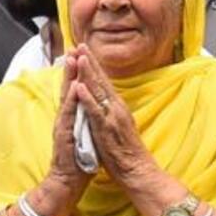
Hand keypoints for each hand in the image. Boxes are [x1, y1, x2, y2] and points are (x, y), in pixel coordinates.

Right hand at [46, 51, 93, 187]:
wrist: (66, 182)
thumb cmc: (77, 161)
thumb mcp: (84, 135)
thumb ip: (84, 120)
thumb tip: (90, 109)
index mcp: (72, 117)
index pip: (75, 90)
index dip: (79, 73)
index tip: (82, 54)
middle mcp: (66, 117)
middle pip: (69, 87)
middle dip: (72, 67)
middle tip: (75, 47)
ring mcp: (63, 124)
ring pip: (67, 96)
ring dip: (70, 77)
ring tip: (73, 59)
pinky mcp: (64, 134)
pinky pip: (69, 114)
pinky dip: (71, 100)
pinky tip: (74, 87)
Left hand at [70, 46, 159, 185]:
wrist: (137, 171)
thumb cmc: (125, 152)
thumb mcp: (116, 126)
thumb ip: (108, 112)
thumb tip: (101, 101)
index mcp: (116, 107)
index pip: (103, 82)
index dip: (92, 66)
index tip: (82, 50)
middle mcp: (116, 108)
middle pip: (101, 80)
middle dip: (89, 61)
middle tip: (78, 44)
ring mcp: (112, 117)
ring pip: (98, 91)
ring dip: (87, 73)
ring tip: (78, 56)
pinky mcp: (107, 129)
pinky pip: (95, 111)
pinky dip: (87, 98)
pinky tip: (79, 86)